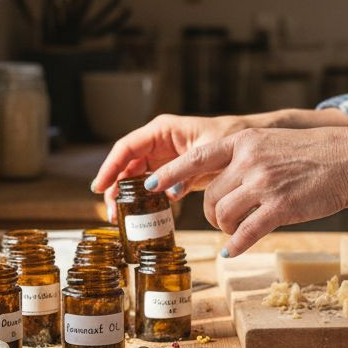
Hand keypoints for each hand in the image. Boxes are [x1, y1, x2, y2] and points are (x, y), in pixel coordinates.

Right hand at [91, 114, 250, 218]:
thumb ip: (184, 170)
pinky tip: (138, 215)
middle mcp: (158, 142)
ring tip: (119, 218)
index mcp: (163, 130)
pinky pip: (149, 185)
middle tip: (111, 212)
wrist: (248, 143)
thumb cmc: (231, 136)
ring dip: (126, 196)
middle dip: (114, 187)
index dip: (110, 166)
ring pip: (134, 177)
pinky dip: (142, 199)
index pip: (127, 147)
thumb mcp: (208, 152)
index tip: (99, 186)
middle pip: (126, 164)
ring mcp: (162, 157)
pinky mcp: (171, 172)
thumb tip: (163, 190)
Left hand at [147, 127, 347, 256]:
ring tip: (236, 230)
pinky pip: (246, 233)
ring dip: (225, 228)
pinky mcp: (280, 208)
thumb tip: (218, 185)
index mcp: (242, 141)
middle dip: (211, 215)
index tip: (151, 185)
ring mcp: (264, 185)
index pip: (195, 158)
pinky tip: (233, 251)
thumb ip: (243, 158)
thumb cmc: (312, 154)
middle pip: (209, 197)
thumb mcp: (270, 143)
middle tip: (222, 220)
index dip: (170, 173)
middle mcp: (248, 161)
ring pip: (222, 216)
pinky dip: (236, 246)